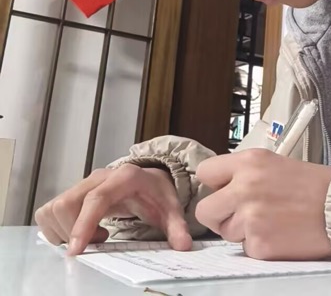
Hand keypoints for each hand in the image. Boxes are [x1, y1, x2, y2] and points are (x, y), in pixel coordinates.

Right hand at [35, 164, 191, 254]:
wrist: (150, 180)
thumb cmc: (157, 194)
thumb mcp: (170, 209)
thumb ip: (177, 227)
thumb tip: (183, 245)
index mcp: (124, 177)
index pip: (96, 198)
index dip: (83, 223)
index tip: (77, 249)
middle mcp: (99, 177)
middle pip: (68, 204)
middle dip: (74, 230)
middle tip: (101, 239)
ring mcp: (83, 184)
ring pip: (54, 208)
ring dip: (66, 230)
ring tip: (95, 235)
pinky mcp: (73, 193)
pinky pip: (49, 211)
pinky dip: (58, 228)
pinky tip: (83, 232)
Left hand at [195, 149, 330, 260]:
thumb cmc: (315, 185)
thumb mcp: (276, 163)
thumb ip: (246, 173)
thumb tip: (221, 187)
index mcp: (249, 162)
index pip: (206, 172)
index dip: (215, 184)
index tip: (224, 190)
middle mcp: (244, 188)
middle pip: (205, 209)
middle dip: (220, 215)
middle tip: (241, 214)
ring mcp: (250, 218)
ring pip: (225, 232)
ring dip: (242, 231)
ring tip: (272, 221)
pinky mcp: (260, 244)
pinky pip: (246, 249)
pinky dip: (261, 245)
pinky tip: (281, 233)